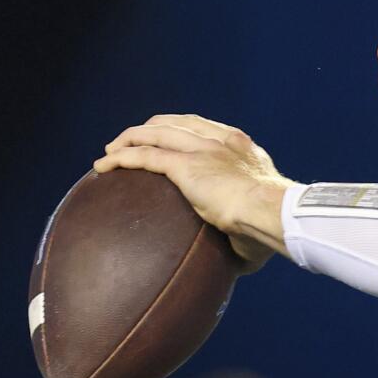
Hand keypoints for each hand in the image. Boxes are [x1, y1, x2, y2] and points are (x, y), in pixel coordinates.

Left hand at [94, 115, 293, 271]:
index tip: (167, 140)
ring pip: (155, 132)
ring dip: (129, 139)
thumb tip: (243, 255)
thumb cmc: (273, 223)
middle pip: (175, 122)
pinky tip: (103, 165)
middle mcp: (220, 141)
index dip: (180, 130)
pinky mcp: (185, 166)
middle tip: (132, 142)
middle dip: (150, 128)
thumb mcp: (260, 217)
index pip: (204, 127)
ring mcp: (202, 150)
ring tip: (110, 151)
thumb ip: (246, 228)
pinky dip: (120, 158)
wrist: (273, 213)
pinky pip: (144, 155)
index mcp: (242, 148)